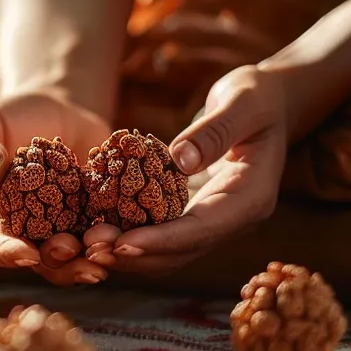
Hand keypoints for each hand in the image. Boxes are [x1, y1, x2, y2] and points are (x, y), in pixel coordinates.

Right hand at [0, 90, 111, 285]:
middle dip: (56, 262)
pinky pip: (99, 236)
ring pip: (71, 258)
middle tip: (73, 248)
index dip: (7, 254)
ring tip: (104, 251)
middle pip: (36, 260)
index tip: (27, 253)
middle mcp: (22, 232)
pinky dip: (112, 240)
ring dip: (87, 260)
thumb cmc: (8, 116)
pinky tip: (126, 238)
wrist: (55, 110)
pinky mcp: (88, 220)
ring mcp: (58, 230)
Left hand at [106, 65, 286, 274]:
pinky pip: (159, 231)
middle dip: (135, 253)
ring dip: (126, 252)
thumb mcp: (243, 102)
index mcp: (250, 197)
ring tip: (83, 245)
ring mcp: (212, 219)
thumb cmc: (257, 97)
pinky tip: (92, 227)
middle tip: (89, 248)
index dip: (162, 240)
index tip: (122, 244)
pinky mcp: (192, 211)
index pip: (203, 229)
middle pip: (181, 251)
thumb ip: (215, 131)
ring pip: (167, 251)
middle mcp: (232, 219)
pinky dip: (127, 234)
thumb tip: (180, 159)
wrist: (267, 104)